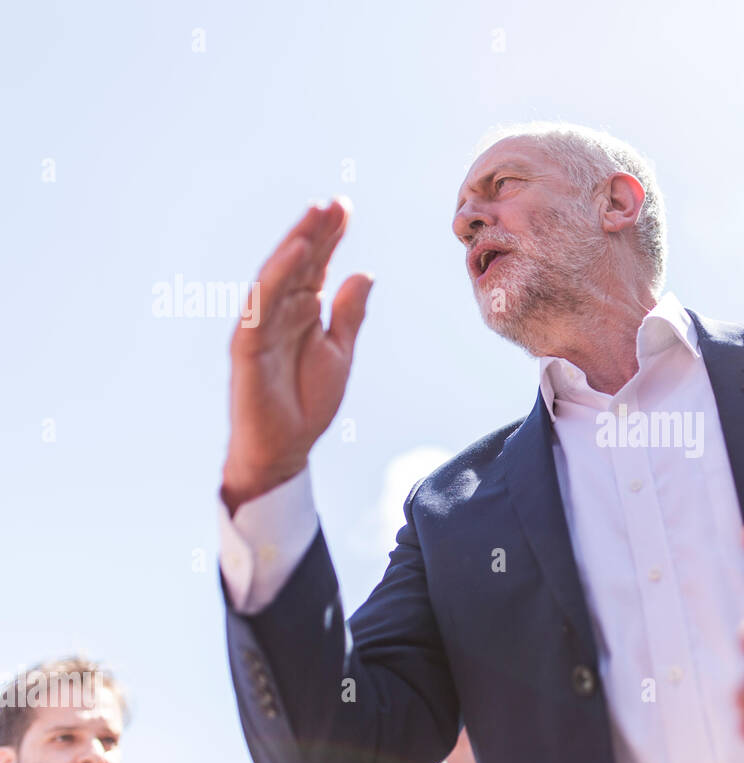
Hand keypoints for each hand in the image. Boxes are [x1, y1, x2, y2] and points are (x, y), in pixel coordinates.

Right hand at [222, 198, 373, 512]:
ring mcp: (261, 326)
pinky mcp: (248, 346)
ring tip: (315, 217)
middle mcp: (279, 312)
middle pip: (298, 264)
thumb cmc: (307, 401)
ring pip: (278, 277)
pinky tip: (294, 255)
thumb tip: (364, 274)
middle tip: (334, 202)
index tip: (345, 208)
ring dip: (296, 246)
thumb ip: (348, 314)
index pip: (316, 266)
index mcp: (302, 311)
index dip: (329, 237)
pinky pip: (261, 306)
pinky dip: (277, 279)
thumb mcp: (339, 353)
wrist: (286, 448)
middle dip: (315, 232)